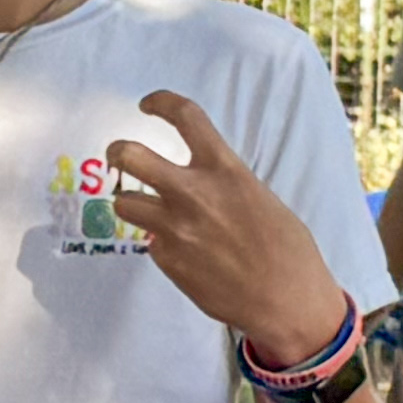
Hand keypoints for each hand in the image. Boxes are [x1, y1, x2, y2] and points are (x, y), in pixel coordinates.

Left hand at [104, 89, 352, 369]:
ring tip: (148, 209)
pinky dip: (161, 243)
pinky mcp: (168, 261)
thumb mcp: (259, 197)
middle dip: (116, 151)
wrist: (285, 300)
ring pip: (124, 203)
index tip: (148, 105)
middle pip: (130, 156)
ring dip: (133, 203)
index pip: (185, 116)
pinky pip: (150, 242)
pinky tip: (186, 253)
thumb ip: (224, 183)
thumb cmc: (286, 248)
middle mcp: (193, 193)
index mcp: (224, 170)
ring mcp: (175, 229)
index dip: (160, 102)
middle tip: (116, 155)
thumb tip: (201, 181)